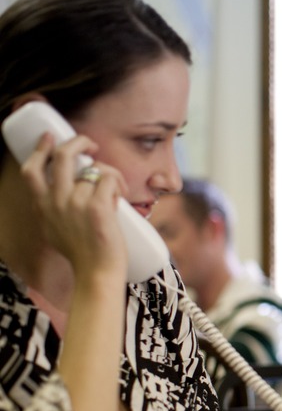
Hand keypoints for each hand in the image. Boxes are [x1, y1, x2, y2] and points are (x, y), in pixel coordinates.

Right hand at [20, 132, 127, 279]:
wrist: (96, 273)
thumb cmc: (82, 254)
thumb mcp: (54, 229)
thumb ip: (54, 209)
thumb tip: (63, 191)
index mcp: (42, 206)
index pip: (31, 169)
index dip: (40, 149)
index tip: (50, 137)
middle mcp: (55, 202)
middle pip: (62, 157)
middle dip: (79, 142)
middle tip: (92, 146)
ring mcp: (75, 203)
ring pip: (95, 169)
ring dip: (111, 176)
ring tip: (117, 193)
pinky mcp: (97, 207)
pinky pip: (109, 178)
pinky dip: (118, 184)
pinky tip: (121, 198)